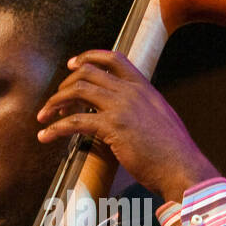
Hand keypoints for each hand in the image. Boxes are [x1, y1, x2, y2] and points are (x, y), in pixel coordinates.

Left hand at [36, 49, 218, 201]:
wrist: (182, 168)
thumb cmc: (174, 152)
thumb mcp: (162, 119)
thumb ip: (145, 110)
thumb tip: (134, 115)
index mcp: (144, 87)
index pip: (113, 58)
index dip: (89, 57)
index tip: (72, 64)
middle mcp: (131, 91)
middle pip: (87, 73)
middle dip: (65, 84)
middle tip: (54, 102)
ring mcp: (121, 107)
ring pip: (76, 91)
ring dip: (54, 103)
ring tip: (43, 117)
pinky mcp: (112, 127)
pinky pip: (74, 122)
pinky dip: (55, 128)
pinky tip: (45, 136)